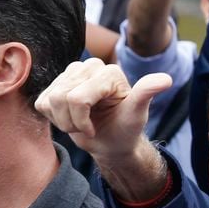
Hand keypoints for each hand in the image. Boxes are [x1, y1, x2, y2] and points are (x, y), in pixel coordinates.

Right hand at [34, 58, 170, 161]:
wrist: (111, 141)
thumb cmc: (126, 129)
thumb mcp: (137, 114)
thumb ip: (146, 93)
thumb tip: (167, 79)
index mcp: (109, 71)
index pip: (78, 98)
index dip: (82, 121)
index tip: (96, 127)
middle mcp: (89, 66)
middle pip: (62, 98)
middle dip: (73, 122)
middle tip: (88, 127)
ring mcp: (70, 74)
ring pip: (50, 100)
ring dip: (63, 121)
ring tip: (80, 124)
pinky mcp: (55, 84)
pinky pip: (41, 103)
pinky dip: (54, 118)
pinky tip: (69, 118)